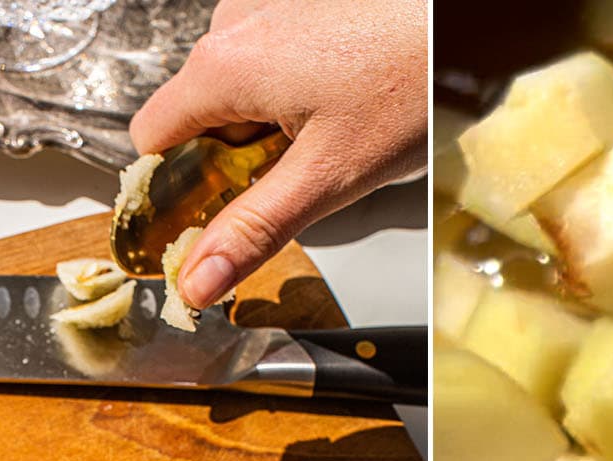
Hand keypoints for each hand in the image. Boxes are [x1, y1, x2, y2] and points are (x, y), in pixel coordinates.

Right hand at [129, 0, 426, 308]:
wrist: (463, 27)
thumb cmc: (412, 85)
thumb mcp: (328, 177)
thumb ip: (255, 230)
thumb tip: (196, 281)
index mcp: (222, 67)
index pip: (149, 141)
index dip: (172, 190)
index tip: (203, 223)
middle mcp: (232, 24)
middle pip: (196, 117)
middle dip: (234, 161)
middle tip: (298, 181)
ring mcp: (265, 8)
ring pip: (237, 91)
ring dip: (268, 129)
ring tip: (334, 137)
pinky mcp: (297, 5)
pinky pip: (270, 63)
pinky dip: (292, 94)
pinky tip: (342, 105)